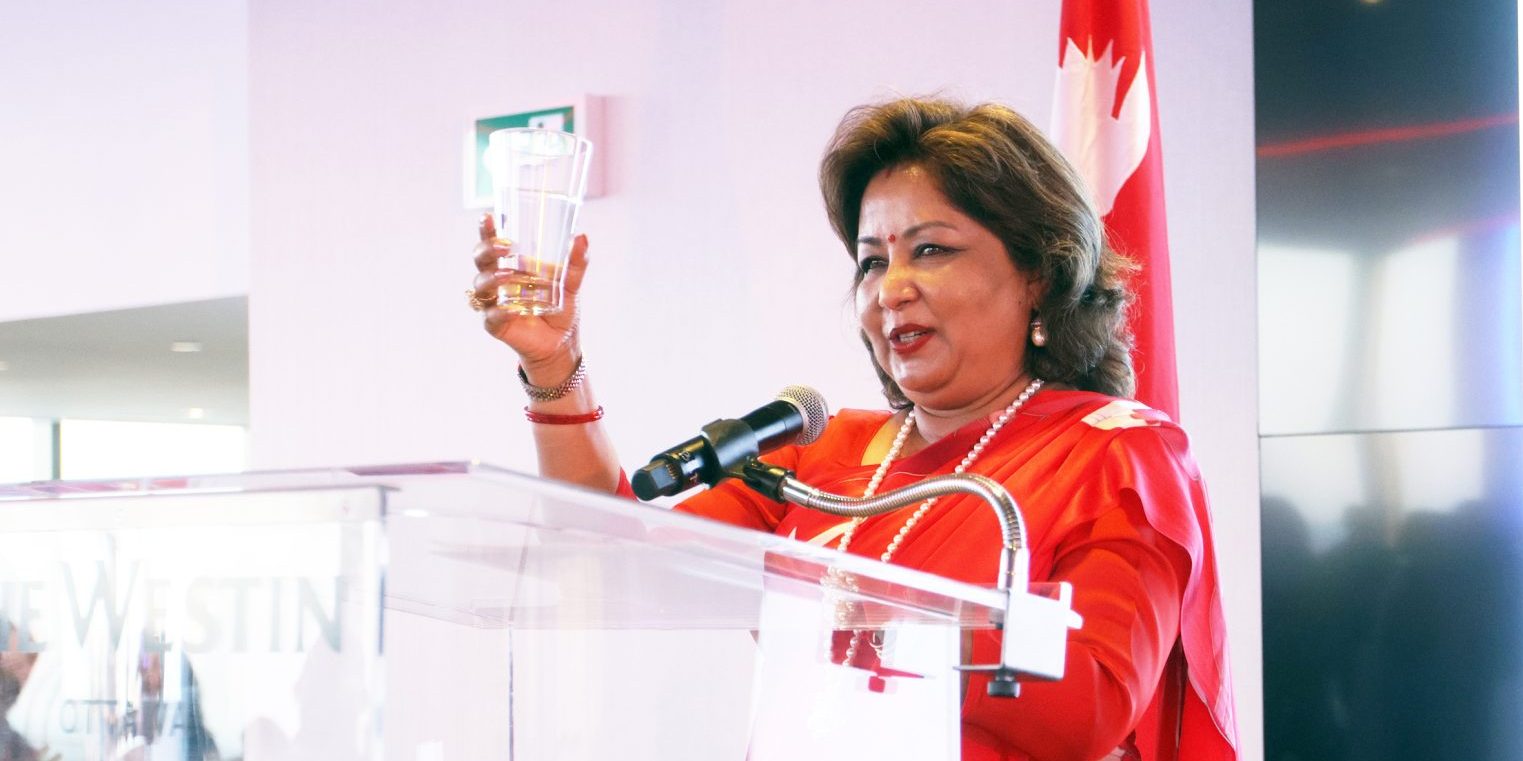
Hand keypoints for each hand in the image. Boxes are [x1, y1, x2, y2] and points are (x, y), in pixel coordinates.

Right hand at [471, 213, 589, 379]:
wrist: (562, 342)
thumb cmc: (561, 309)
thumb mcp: (571, 283)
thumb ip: (575, 262)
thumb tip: (581, 237)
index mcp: (510, 266)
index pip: (492, 244)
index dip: (486, 230)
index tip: (488, 216)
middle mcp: (497, 282)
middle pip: (480, 260)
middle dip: (487, 250)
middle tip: (506, 246)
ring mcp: (494, 303)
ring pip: (481, 286)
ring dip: (493, 278)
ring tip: (510, 276)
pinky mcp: (496, 325)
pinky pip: (491, 315)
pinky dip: (499, 311)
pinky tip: (511, 308)